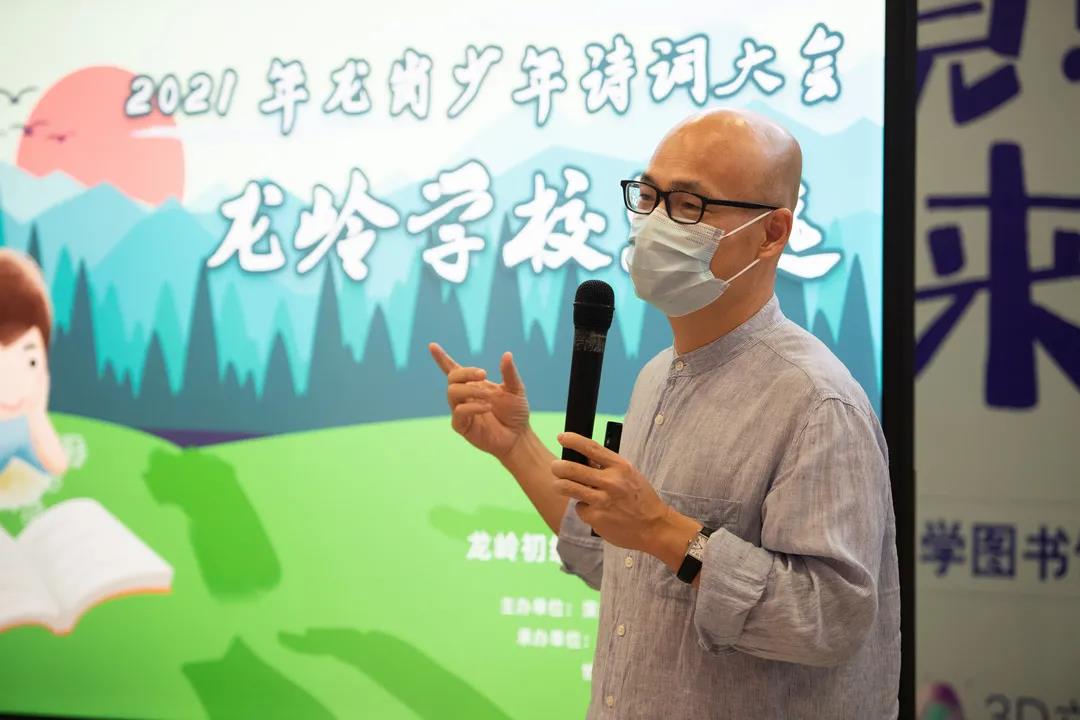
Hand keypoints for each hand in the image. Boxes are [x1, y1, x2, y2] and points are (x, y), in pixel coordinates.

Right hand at [429, 343, 529, 460]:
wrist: (518, 436)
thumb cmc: (516, 412)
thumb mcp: (516, 389)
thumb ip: (509, 373)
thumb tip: (506, 354)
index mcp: (474, 385)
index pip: (453, 369)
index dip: (441, 358)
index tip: (432, 345)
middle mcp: (465, 396)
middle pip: (452, 378)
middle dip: (466, 373)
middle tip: (484, 374)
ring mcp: (461, 411)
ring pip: (452, 393)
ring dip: (470, 390)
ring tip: (489, 397)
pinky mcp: (462, 426)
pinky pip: (459, 412)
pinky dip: (472, 407)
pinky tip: (487, 407)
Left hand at [551, 432, 672, 551]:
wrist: (654, 527)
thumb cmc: (641, 499)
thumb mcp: (629, 475)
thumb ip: (607, 467)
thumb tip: (583, 458)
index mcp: (620, 466)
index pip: (591, 448)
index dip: (573, 440)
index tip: (561, 437)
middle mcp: (610, 482)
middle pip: (571, 468)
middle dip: (558, 466)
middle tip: (555, 466)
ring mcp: (602, 500)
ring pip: (567, 487)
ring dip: (559, 485)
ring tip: (559, 485)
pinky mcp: (596, 518)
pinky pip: (579, 507)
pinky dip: (583, 508)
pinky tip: (594, 510)